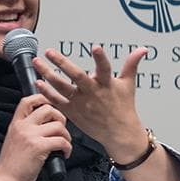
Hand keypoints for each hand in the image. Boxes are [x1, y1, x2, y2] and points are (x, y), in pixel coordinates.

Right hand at [0, 94, 72, 180]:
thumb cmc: (11, 165)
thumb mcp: (14, 140)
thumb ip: (26, 130)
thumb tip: (45, 125)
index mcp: (16, 124)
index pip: (27, 100)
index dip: (42, 98)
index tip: (52, 107)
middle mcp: (23, 126)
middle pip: (48, 109)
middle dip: (60, 118)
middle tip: (60, 130)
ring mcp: (30, 136)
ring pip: (58, 125)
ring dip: (66, 135)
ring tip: (63, 145)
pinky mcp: (39, 147)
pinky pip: (62, 141)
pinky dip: (68, 148)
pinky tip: (64, 154)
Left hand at [33, 46, 149, 161]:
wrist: (118, 133)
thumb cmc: (123, 107)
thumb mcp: (128, 84)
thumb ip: (131, 64)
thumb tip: (142, 49)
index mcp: (107, 84)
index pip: (105, 68)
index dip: (101, 58)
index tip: (96, 47)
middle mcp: (93, 93)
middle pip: (76, 76)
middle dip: (62, 63)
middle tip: (50, 52)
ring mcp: (81, 103)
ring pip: (62, 87)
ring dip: (47, 74)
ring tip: (37, 62)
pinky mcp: (73, 112)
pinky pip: (57, 101)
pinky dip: (47, 92)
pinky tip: (38, 82)